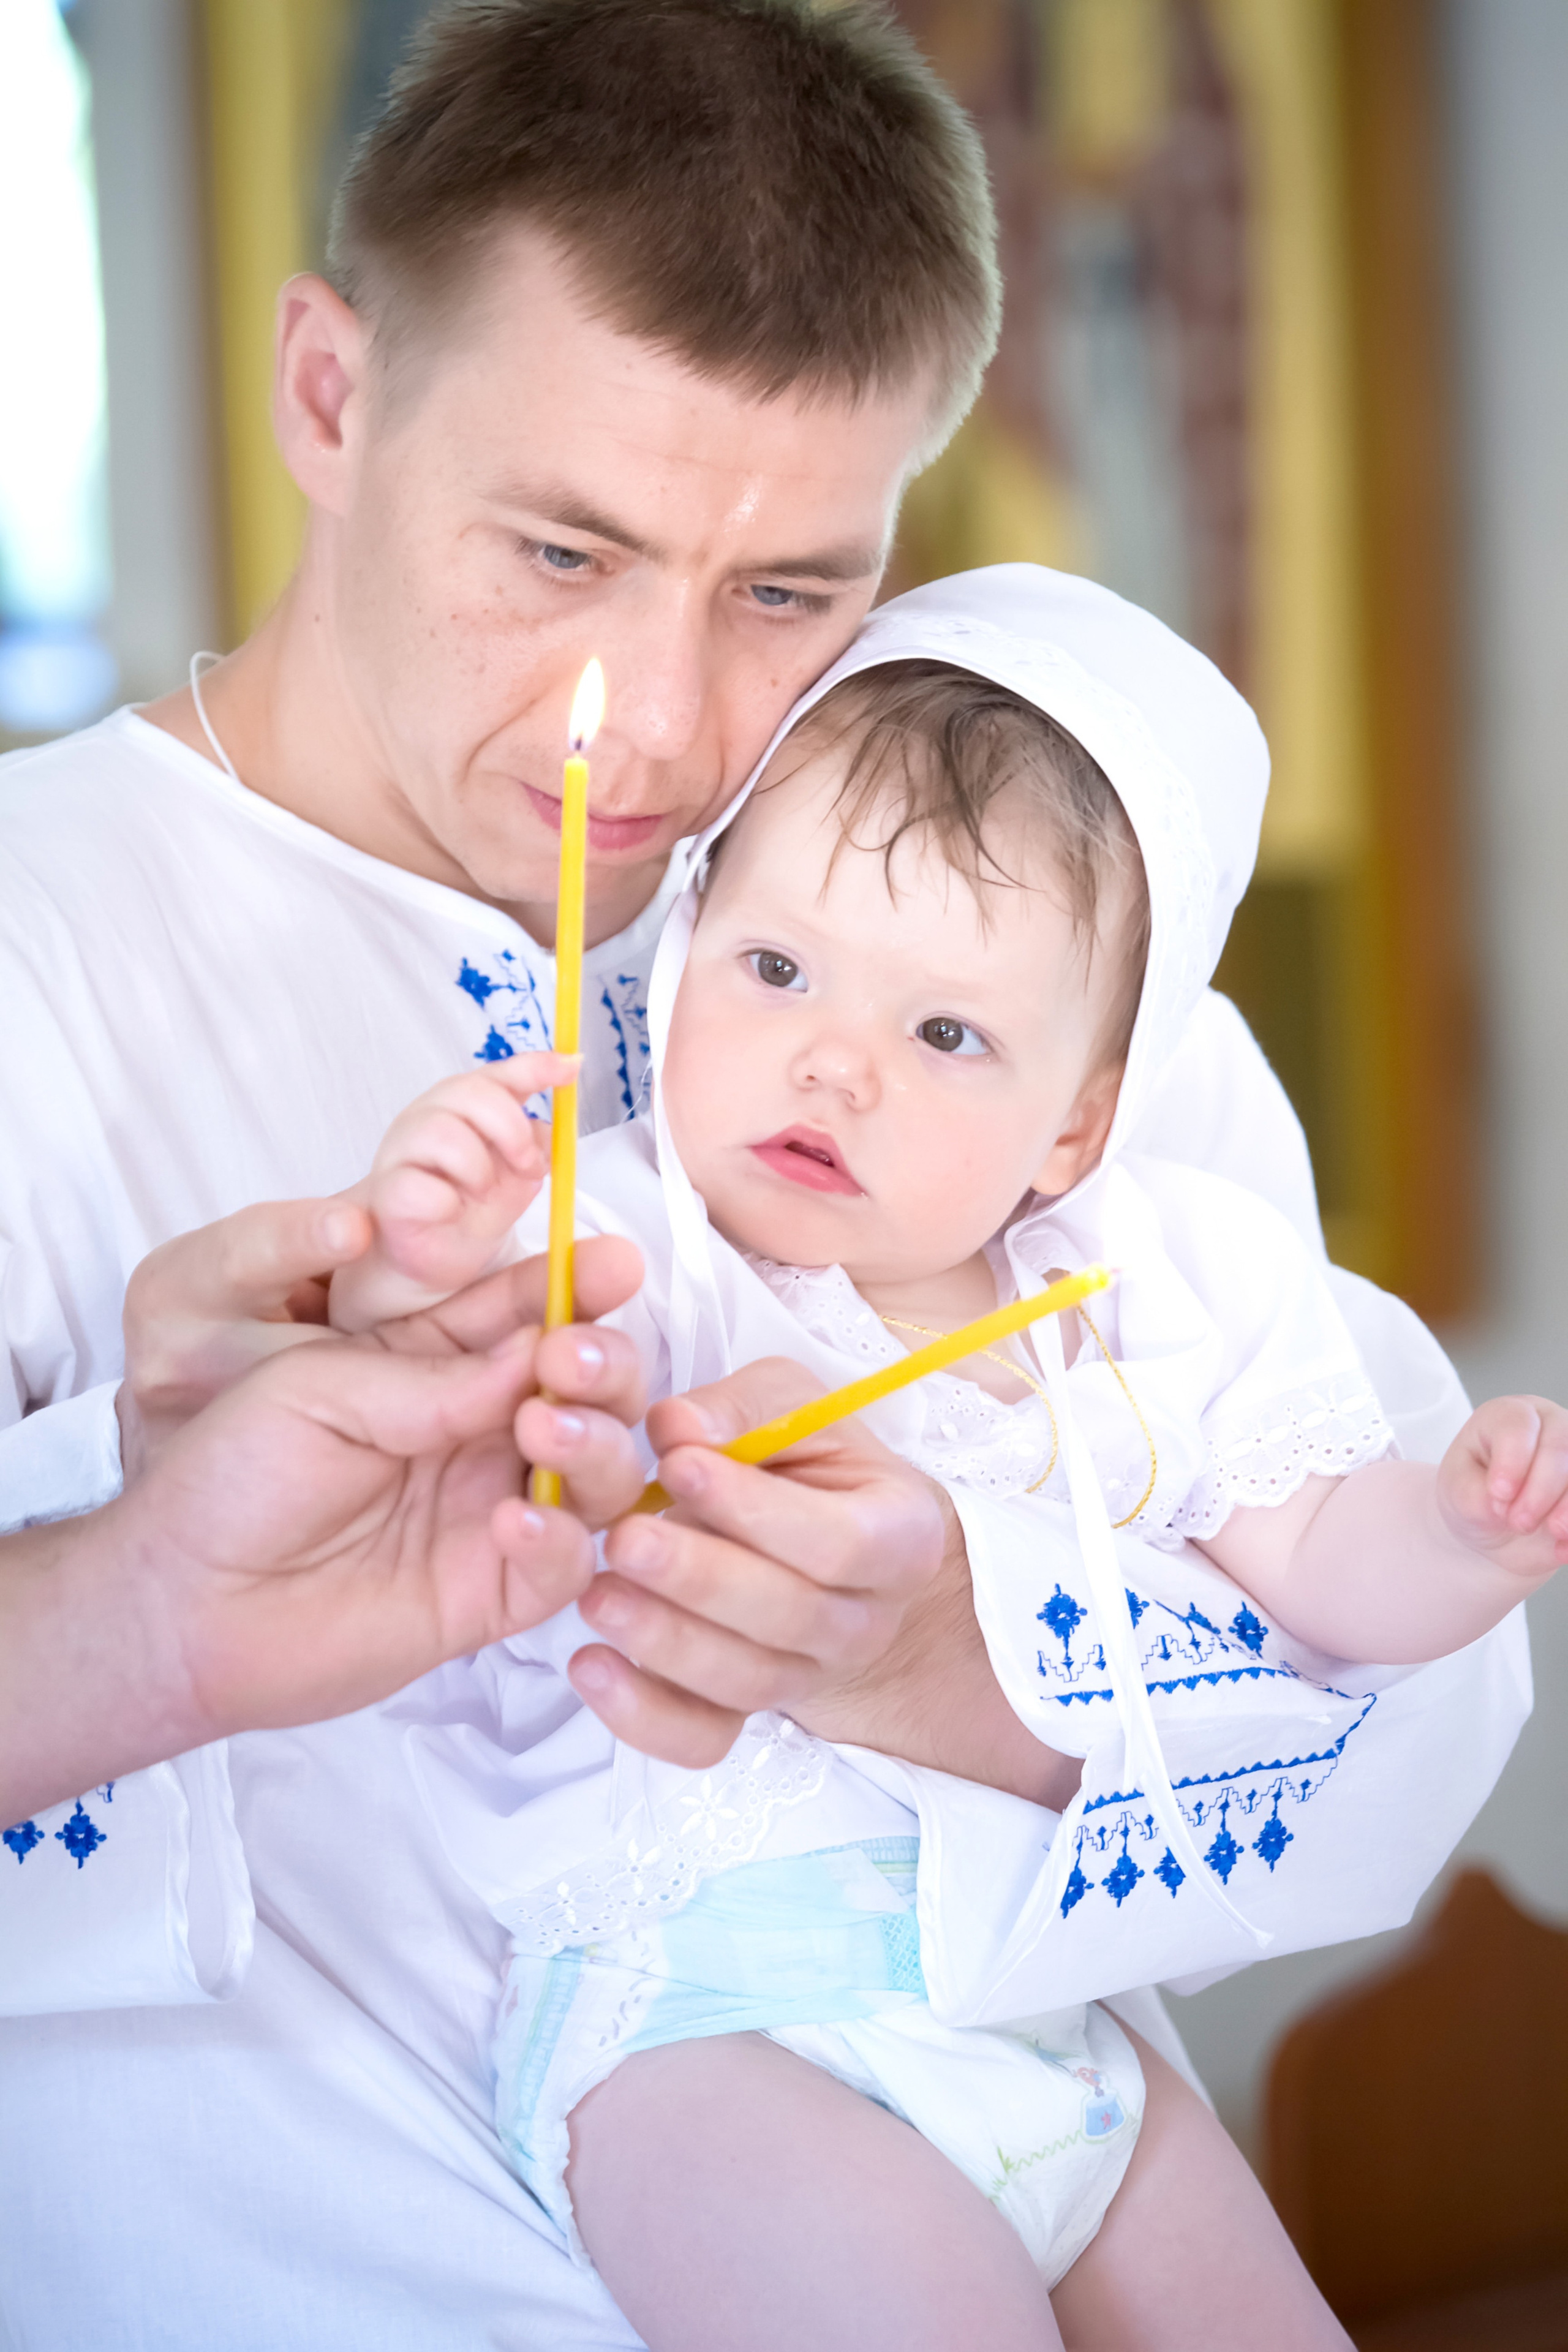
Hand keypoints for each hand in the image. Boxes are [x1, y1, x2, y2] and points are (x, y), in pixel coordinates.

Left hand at [3, 1245, 648, 1820]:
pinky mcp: (499, 1590)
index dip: (573, 1288)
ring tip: (544, 1427)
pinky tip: (515, 1520)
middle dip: (603, 1362)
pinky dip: (560, 1537)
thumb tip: (540, 1352)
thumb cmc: (230, 1478)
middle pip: (588, 1389)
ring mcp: (496, 1508)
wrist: (186, 1600)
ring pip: (602, 1469)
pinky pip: (568, 1562)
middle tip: (574, 1355)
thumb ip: (431, 1377)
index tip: (612, 1264)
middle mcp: (480, 1432)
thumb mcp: (317, 1390)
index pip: (527, 1317)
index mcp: (434, 1366)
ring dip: (596, 1440)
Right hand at [331, 1054, 573, 1333]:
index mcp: (465, 1106)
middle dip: (510, 1129)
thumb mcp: (514, 1173)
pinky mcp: (388, 1192)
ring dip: (477, 1169)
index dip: (534, 1067)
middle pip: (469, 1093)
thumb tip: (551, 1132)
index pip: (498, 1075)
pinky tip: (451, 1210)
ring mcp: (403, 1151)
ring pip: (441, 1133)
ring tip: (482, 1193)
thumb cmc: (470, 1206)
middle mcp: (430, 1117)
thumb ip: (533, 1146)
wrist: (428, 1255)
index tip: (570, 1068)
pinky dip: (445, 1200)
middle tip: (527, 1167)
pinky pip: (415, 1186)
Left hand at [570, 1358, 947, 1767]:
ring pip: (745, 1681)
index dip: (754, 1510)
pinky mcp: (748, 1712)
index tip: (678, 1466)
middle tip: (623, 1538)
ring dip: (663, 1642)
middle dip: (698, 1579)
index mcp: (898, 1537)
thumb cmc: (809, 1464)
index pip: (837, 1543)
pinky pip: (703, 1737)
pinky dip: (642, 1715)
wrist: (827, 1544)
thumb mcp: (793, 1407)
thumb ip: (740, 1410)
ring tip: (596, 1595)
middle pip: (788, 1617)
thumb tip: (677, 1430)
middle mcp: (863, 1621)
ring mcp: (808, 1676)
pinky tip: (590, 1666)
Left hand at [1438, 1394, 1567, 1578]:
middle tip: (1519, 1523)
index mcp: (1508, 1416)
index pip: (1518, 1424)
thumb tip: (1503, 1501)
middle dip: (1541, 1490)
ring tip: (1552, 1532)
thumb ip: (1475, 1494)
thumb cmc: (1472, 1494)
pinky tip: (1562, 1549)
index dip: (1512, 1460)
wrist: (1492, 1528)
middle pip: (1560, 1445)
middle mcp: (1550, 1427)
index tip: (1499, 1494)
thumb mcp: (1458, 1493)